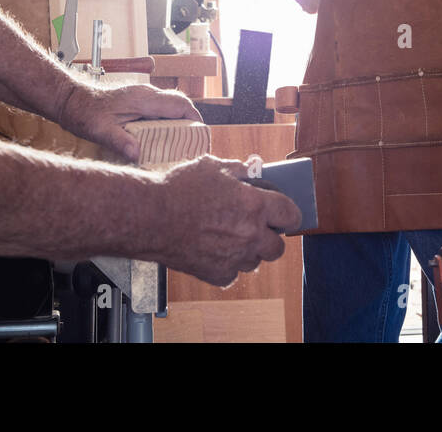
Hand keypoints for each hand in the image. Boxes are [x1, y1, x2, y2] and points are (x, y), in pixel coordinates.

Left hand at [56, 83, 200, 160]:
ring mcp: (142, 95)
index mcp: (143, 99)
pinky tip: (162, 137)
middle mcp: (146, 94)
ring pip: (171, 105)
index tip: (201, 136)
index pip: (180, 104)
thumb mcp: (100, 131)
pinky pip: (161, 107)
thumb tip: (137, 154)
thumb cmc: (84, 113)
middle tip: (194, 144)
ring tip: (182, 144)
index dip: (195, 119)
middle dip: (191, 123)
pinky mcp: (138, 100)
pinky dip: (168, 120)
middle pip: (180, 104)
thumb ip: (119, 141)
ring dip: (180, 122)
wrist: (70, 100)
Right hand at [152, 155, 300, 286]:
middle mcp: (250, 235)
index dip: (290, 214)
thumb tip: (249, 170)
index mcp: (255, 206)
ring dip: (248, 251)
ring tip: (230, 237)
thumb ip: (237, 170)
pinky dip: (226, 265)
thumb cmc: (179, 189)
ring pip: (255, 262)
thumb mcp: (212, 167)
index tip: (285, 215)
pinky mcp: (216, 274)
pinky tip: (213, 250)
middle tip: (258, 228)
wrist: (150, 217)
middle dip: (272, 238)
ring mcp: (234, 258)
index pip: (291, 215)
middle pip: (278, 247)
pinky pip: (231, 273)